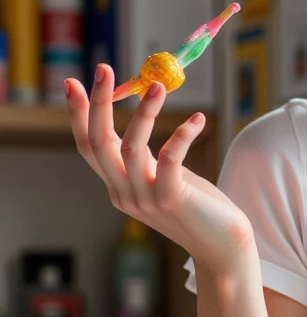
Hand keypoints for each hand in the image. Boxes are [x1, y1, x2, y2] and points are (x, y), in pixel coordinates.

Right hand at [66, 65, 255, 273]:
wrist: (223, 249)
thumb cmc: (199, 208)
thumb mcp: (164, 178)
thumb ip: (149, 158)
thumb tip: (142, 115)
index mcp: (118, 187)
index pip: (88, 147)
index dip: (79, 115)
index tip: (73, 83)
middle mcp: (124, 194)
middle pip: (99, 143)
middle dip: (99, 103)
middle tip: (104, 68)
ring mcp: (146, 199)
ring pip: (131, 148)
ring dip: (144, 113)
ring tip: (158, 85)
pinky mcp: (173, 200)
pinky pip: (170, 159)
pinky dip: (182, 135)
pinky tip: (198, 119)